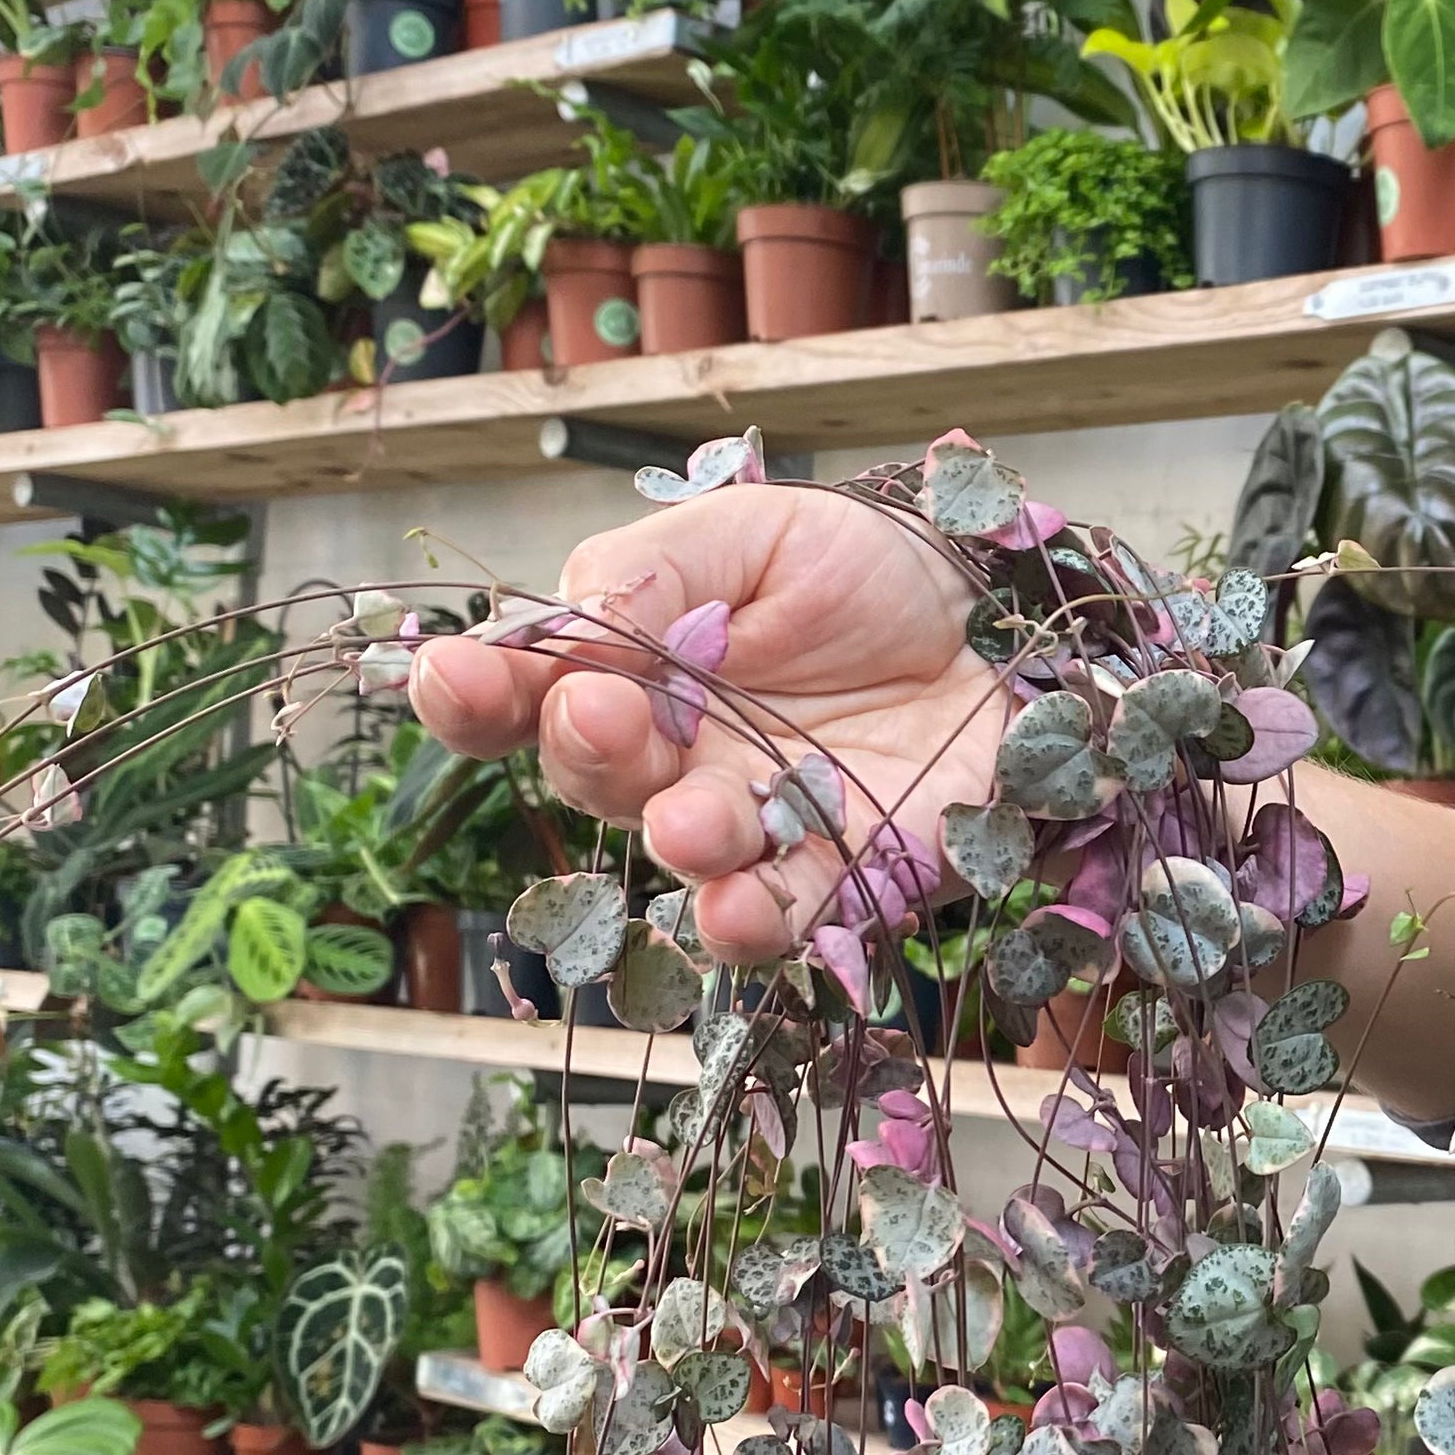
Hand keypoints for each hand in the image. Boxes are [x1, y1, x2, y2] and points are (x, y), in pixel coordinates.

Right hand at [409, 484, 1003, 962]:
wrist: (999, 614)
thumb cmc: (863, 570)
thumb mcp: (751, 533)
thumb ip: (649, 572)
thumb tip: (574, 621)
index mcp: (629, 672)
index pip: (523, 697)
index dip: (476, 694)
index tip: (455, 674)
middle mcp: (673, 761)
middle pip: (595, 776)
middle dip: (589, 748)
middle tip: (603, 713)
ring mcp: (754, 827)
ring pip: (684, 857)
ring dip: (677, 843)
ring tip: (686, 822)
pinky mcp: (843, 875)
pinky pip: (781, 917)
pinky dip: (754, 921)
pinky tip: (739, 908)